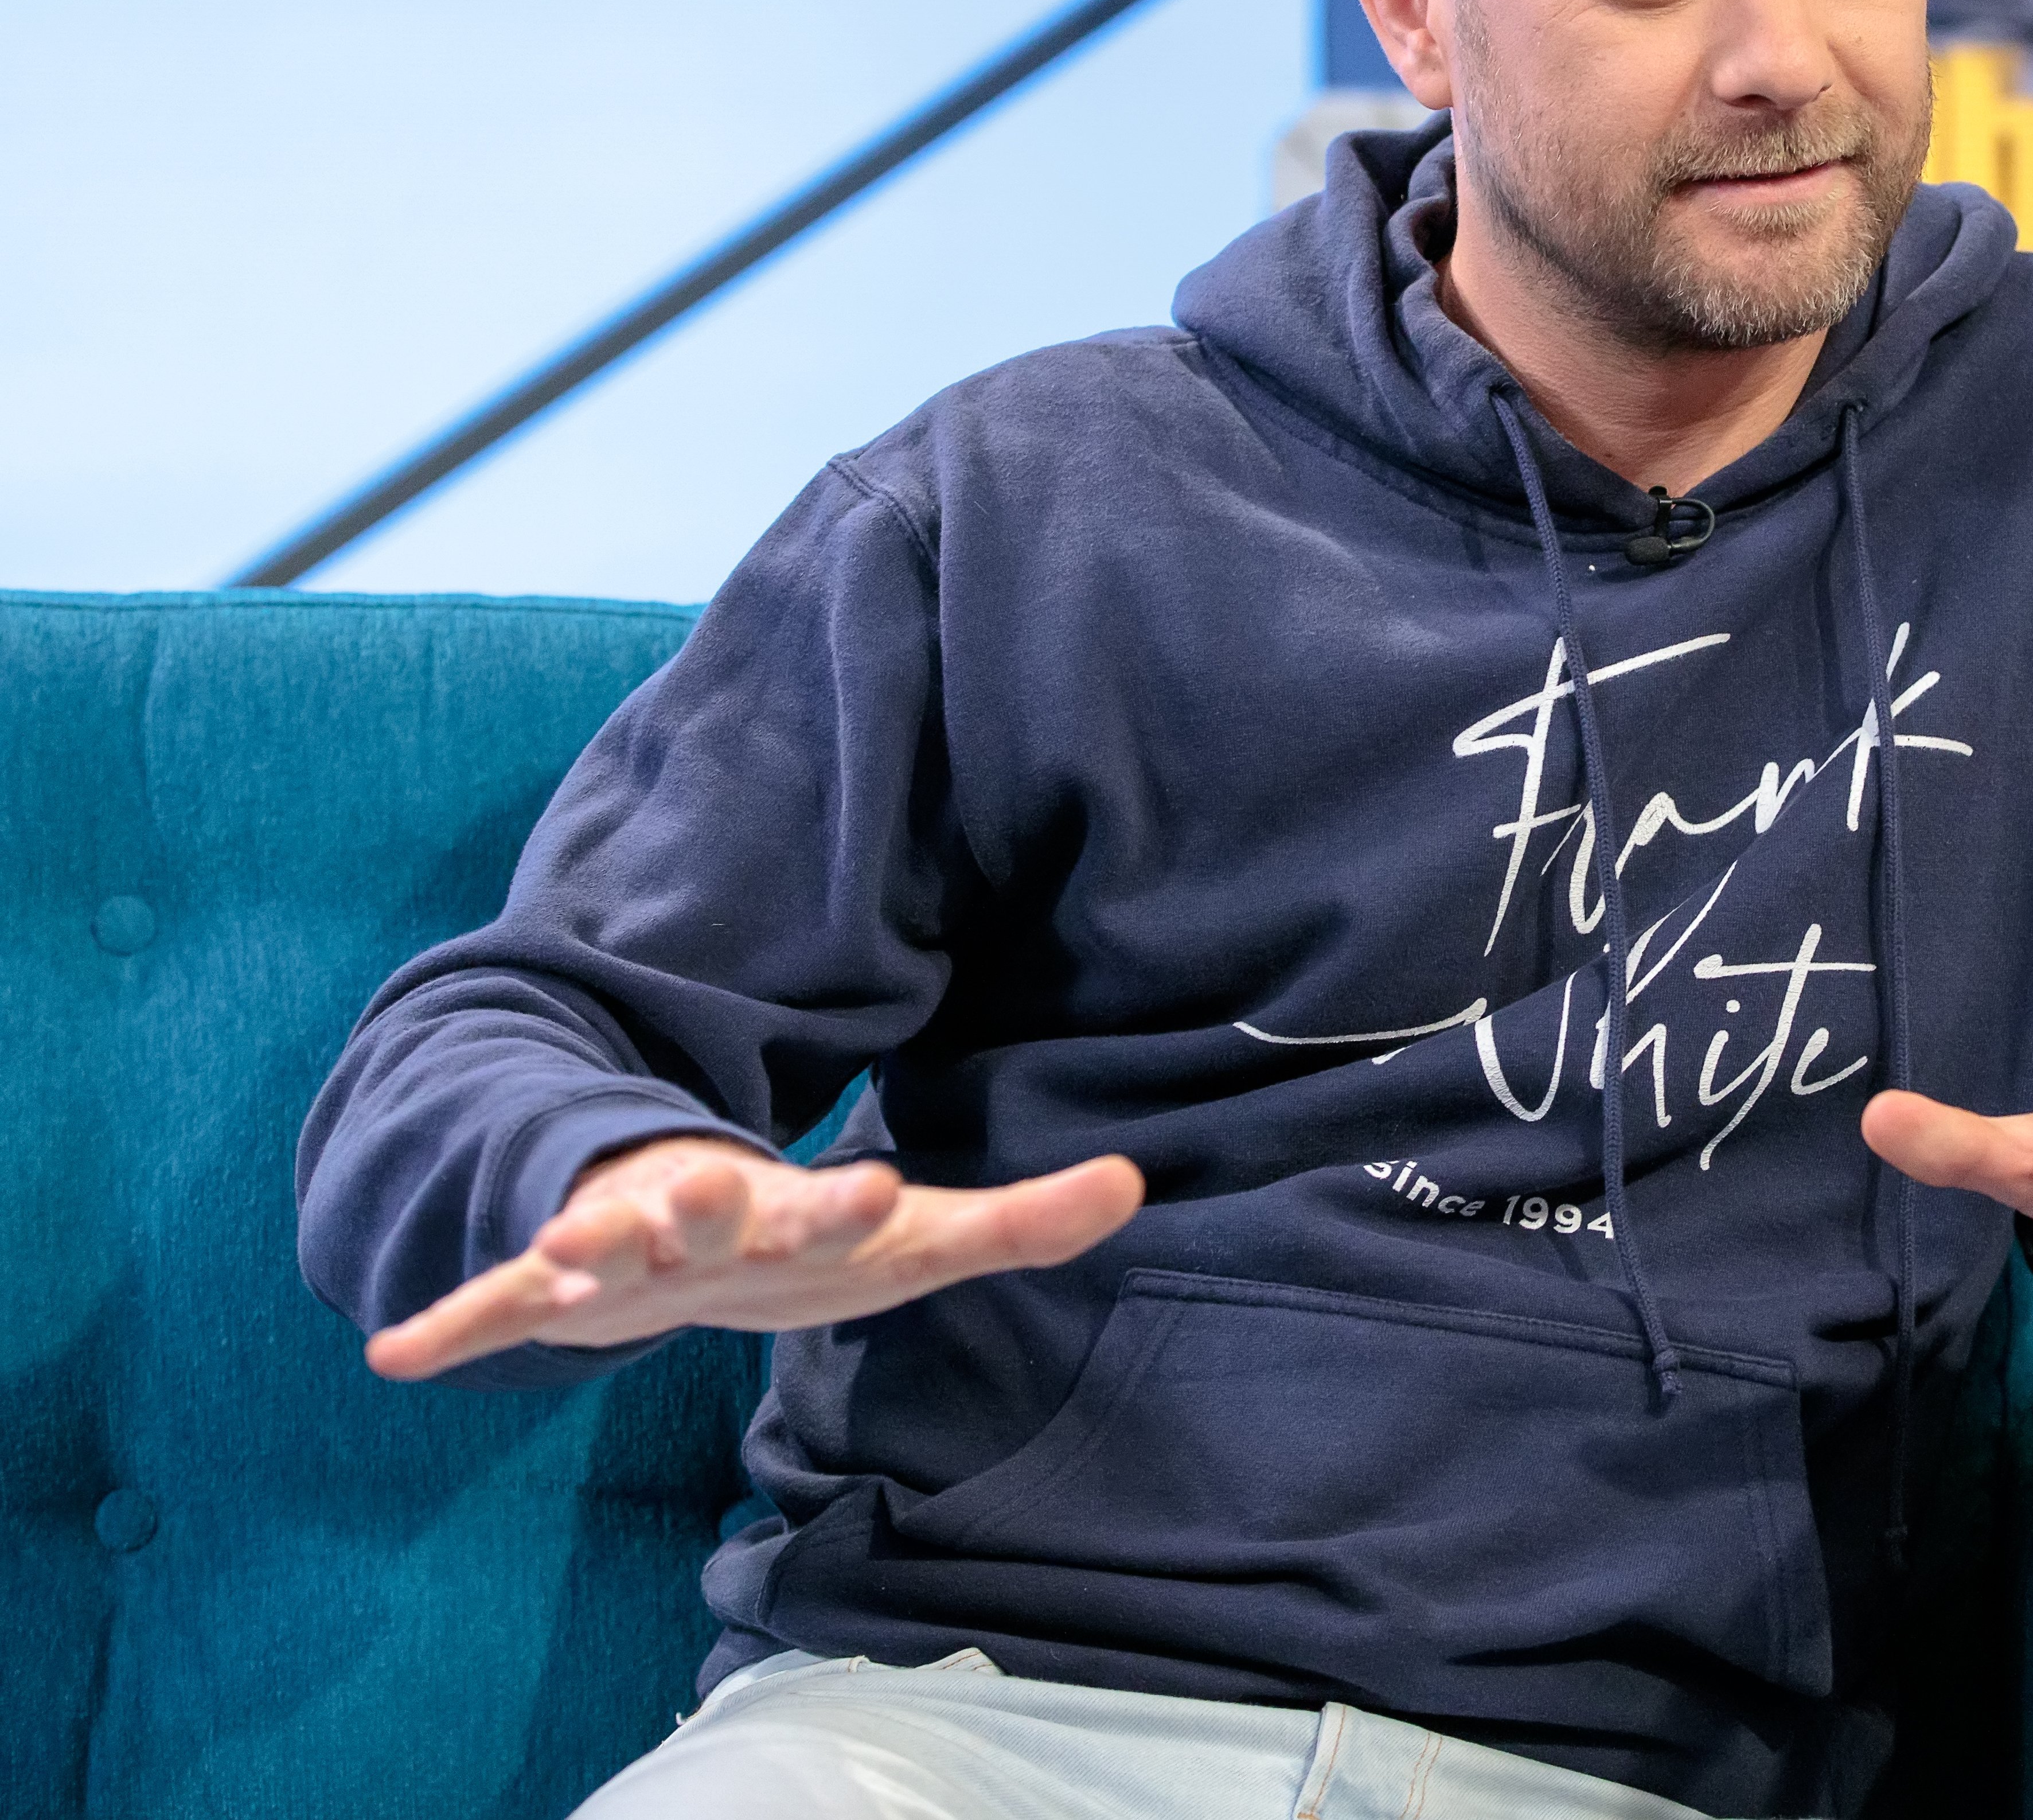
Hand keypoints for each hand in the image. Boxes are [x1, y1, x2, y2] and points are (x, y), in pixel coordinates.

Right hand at [365, 1135, 1144, 1382]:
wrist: (681, 1209)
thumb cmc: (816, 1239)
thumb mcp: (921, 1242)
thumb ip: (1027, 1220)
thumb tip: (1135, 1183)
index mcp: (796, 1215)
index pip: (834, 1206)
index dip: (855, 1200)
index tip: (879, 1181)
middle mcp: (706, 1218)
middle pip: (709, 1210)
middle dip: (703, 1204)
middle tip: (694, 1192)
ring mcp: (622, 1249)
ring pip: (596, 1246)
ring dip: (577, 1253)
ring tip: (553, 1257)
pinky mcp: (553, 1286)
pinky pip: (491, 1308)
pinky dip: (447, 1329)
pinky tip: (393, 1356)